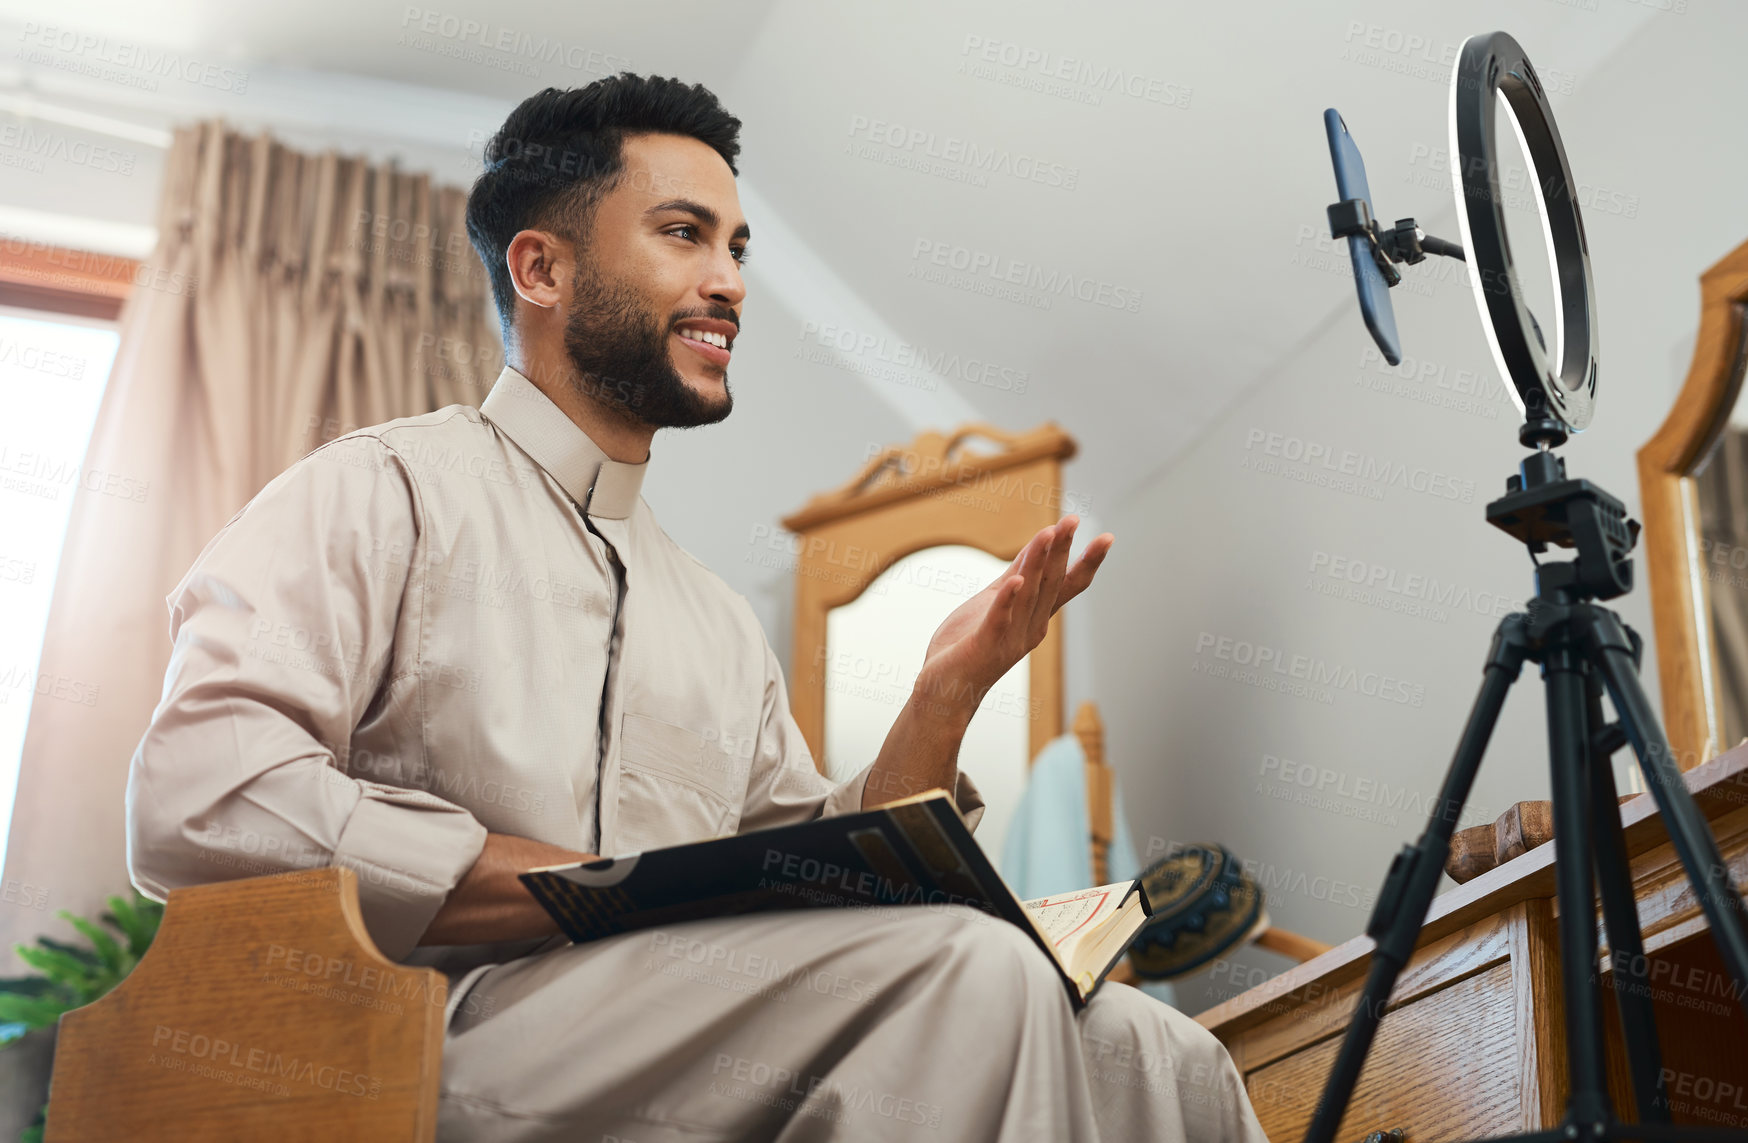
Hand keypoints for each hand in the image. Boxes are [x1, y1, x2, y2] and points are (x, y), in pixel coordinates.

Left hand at [915, 516, 1112, 717]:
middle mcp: (1031, 628)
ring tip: (1047, 534)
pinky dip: (1007, 601)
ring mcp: (1011, 638)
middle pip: (1051, 584)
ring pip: (1028, 595)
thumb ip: (1018, 575)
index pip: (1067, 585)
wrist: (946, 689)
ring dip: (1037, 563)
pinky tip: (1015, 581)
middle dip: (1062, 551)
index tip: (1107, 537)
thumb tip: (1039, 543)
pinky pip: (999, 620)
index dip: (1087, 562)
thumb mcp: (996, 601)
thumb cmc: (969, 645)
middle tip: (1073, 520)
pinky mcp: (985, 646)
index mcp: (1035, 617)